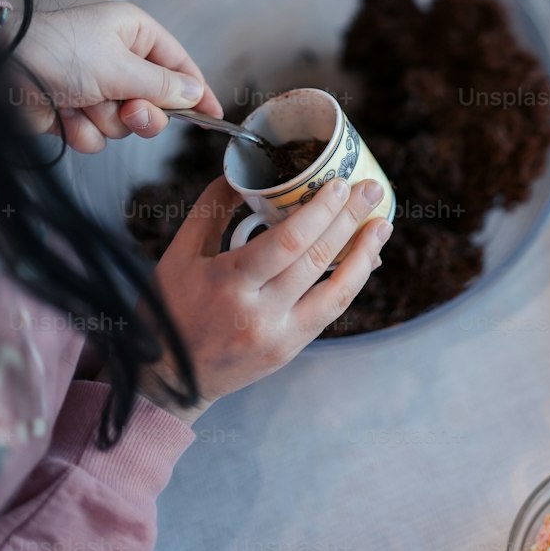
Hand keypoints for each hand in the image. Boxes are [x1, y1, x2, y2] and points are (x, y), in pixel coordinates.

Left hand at [9, 2, 221, 151]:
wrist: (0, 72)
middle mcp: (117, 59)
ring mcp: (95, 87)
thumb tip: (194, 93)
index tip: (214, 115)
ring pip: (125, 123)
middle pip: (154, 100)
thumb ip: (162, 85)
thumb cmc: (60, 53)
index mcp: (133, 33)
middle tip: (129, 110)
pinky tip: (64, 116)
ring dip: (106, 120)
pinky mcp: (75, 112)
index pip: (178, 63)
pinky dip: (83, 130)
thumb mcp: (120, 66)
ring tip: (83, 105)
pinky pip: (98, 135)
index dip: (196, 90)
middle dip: (141, 112)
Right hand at [141, 175, 391, 421]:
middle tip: (371, 189)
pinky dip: (351, 282)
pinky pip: (329, 312)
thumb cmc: (170, 308)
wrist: (168, 378)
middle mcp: (257, 313)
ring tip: (381, 223)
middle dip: (349, 221)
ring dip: (363, 254)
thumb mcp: (180, 254)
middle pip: (315, 261)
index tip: (339, 184)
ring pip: (334, 292)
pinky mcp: (289, 350)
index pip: (285, 243)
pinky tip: (364, 259)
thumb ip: (211, 210)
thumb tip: (242, 172)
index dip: (319, 212)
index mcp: (227, 283)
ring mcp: (277, 336)